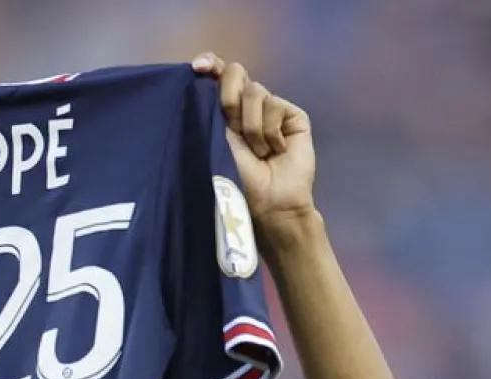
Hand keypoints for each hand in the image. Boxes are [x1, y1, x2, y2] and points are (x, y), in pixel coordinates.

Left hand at [190, 53, 316, 240]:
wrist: (268, 202)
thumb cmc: (235, 180)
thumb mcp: (215, 141)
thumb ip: (210, 110)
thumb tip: (202, 76)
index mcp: (223, 112)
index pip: (216, 76)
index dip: (210, 65)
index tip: (198, 66)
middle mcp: (247, 106)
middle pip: (235, 73)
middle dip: (228, 97)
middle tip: (230, 125)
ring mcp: (271, 109)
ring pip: (255, 91)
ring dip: (250, 126)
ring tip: (257, 153)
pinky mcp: (292, 115)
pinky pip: (275, 106)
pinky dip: (269, 131)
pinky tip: (275, 151)